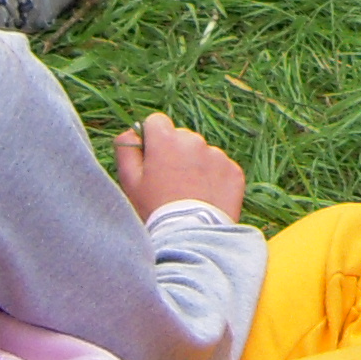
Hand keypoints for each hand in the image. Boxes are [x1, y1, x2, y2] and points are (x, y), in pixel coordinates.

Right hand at [116, 111, 246, 220]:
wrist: (190, 238)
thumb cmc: (154, 210)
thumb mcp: (130, 182)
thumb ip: (126, 149)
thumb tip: (132, 131)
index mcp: (166, 139)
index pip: (156, 122)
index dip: (151, 139)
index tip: (151, 160)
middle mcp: (194, 140)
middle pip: (180, 138)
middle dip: (174, 153)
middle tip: (169, 184)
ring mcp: (216, 155)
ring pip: (201, 153)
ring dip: (195, 166)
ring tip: (188, 195)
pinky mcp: (233, 171)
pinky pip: (220, 168)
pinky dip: (213, 180)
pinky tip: (205, 200)